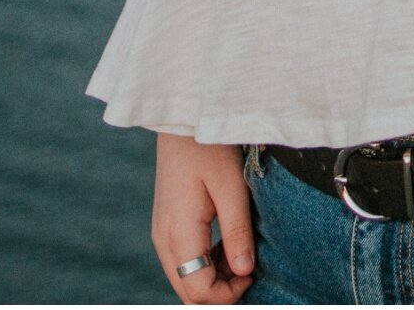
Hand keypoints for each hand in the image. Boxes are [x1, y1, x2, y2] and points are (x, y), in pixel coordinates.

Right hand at [152, 132, 255, 303]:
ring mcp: (161, 233)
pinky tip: (226, 246)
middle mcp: (163, 240)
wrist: (182, 121)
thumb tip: (243, 271)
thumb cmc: (209, 148)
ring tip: (240, 256)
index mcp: (178, 234)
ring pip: (184, 278)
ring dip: (212, 279)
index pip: (197, 290)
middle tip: (248, 272)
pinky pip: (182, 261)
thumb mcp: (231, 188)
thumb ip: (237, 233)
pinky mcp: (166, 225)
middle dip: (219, 293)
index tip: (251, 274)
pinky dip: (204, 264)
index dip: (227, 295)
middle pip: (187, 291)